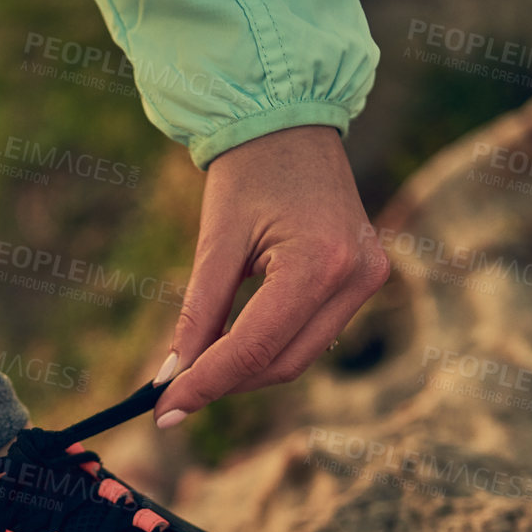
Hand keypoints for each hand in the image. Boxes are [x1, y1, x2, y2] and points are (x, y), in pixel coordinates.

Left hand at [153, 125, 388, 425]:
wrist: (291, 120)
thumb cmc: (248, 171)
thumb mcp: (215, 242)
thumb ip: (198, 314)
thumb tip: (172, 377)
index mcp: (319, 263)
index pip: (254, 349)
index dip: (205, 385)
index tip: (163, 411)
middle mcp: (355, 277)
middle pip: (281, 364)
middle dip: (225, 383)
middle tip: (173, 393)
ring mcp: (368, 279)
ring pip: (298, 357)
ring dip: (246, 370)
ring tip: (196, 369)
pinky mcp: (365, 279)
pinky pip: (312, 334)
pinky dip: (269, 347)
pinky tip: (230, 346)